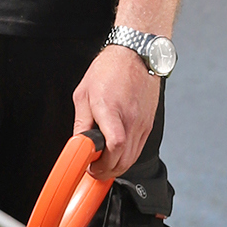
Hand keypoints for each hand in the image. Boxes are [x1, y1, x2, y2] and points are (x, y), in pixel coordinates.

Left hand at [72, 45, 157, 180]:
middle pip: (124, 160)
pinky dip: (126, 156)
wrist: (136, 55)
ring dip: (117, 166)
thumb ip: (80, 123)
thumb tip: (78, 144)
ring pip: (132, 158)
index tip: (90, 165)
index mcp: (111, 109)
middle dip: (106, 171)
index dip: (101, 163)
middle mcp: (130, 119)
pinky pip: (138, 149)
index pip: (113, 146)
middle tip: (94, 169)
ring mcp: (142, 123)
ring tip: (103, 162)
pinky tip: (116, 151)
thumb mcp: (83, 94)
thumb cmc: (110, 69)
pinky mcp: (148, 124)